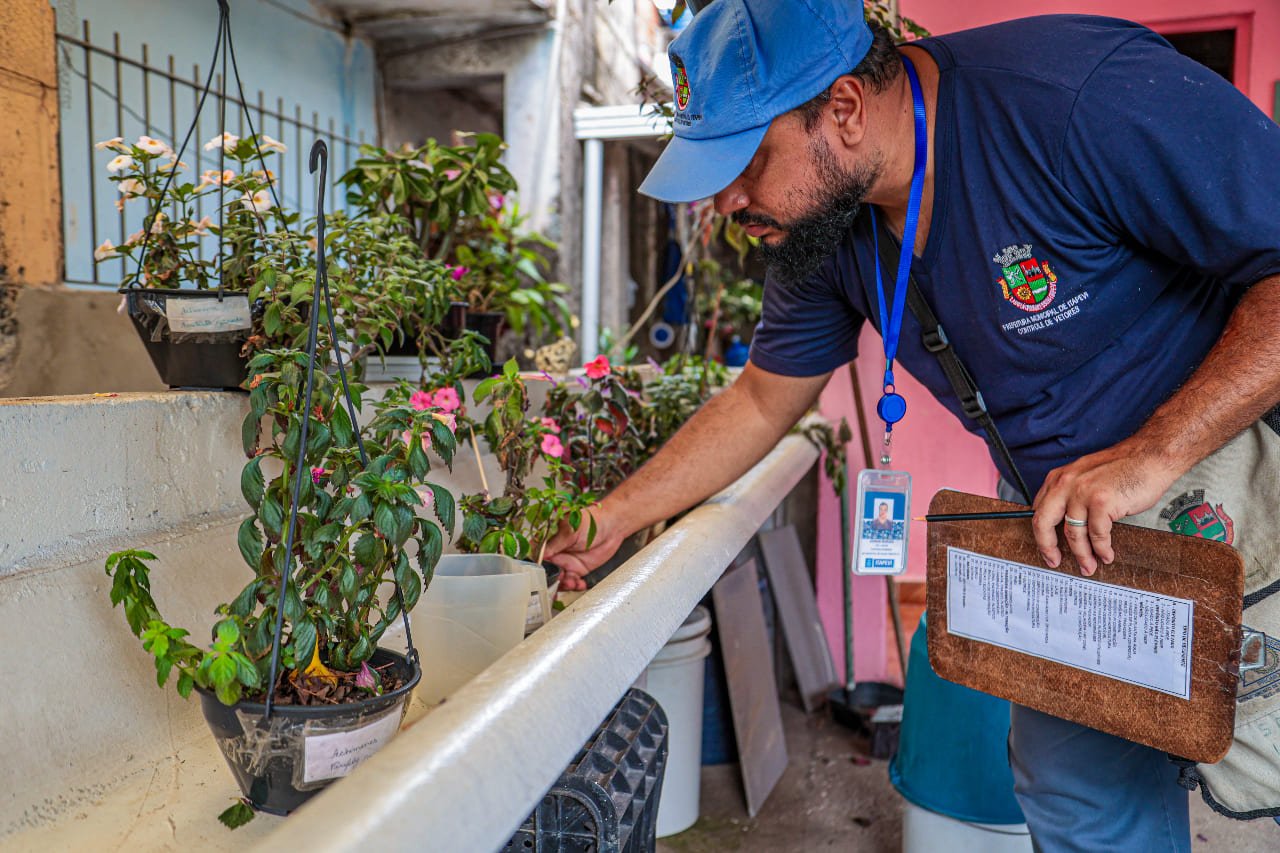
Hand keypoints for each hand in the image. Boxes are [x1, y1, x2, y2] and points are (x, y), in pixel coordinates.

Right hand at [543, 504, 623, 590]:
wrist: (613, 526)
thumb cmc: (591, 520)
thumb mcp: (570, 530)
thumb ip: (555, 543)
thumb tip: (541, 554)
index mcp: (550, 540)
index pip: (537, 556)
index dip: (536, 566)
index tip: (539, 574)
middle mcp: (557, 553)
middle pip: (546, 571)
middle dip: (550, 579)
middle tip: (558, 579)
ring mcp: (567, 562)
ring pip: (559, 579)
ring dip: (562, 585)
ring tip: (570, 582)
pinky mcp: (579, 569)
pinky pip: (573, 582)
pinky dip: (575, 586)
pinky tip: (579, 583)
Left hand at [1032, 441, 1180, 575]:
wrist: (1150, 456)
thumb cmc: (1123, 468)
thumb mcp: (1085, 476)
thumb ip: (1070, 495)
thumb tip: (1064, 525)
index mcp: (1059, 478)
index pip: (1038, 511)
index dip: (1040, 534)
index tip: (1046, 548)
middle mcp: (1066, 484)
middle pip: (1043, 522)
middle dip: (1047, 548)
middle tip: (1054, 562)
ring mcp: (1083, 492)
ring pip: (1073, 533)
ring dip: (1082, 555)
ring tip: (1089, 566)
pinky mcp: (1102, 501)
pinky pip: (1098, 534)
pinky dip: (1102, 549)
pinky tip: (1107, 555)